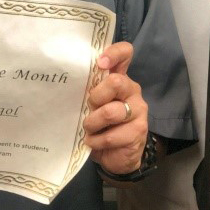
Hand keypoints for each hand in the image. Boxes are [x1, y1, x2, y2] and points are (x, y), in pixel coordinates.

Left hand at [83, 41, 147, 175]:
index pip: (125, 53)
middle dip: (95, 97)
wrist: (115, 156)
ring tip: (88, 130)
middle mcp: (132, 90)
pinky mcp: (138, 131)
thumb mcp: (92, 104)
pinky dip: (96, 141)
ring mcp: (138, 110)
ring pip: (110, 112)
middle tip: (88, 109)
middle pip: (116, 81)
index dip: (114, 53)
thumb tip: (70, 81)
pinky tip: (93, 142)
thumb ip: (88, 90)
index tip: (100, 63)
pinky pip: (111, 135)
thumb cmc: (100, 124)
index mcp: (120, 78)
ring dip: (92, 123)